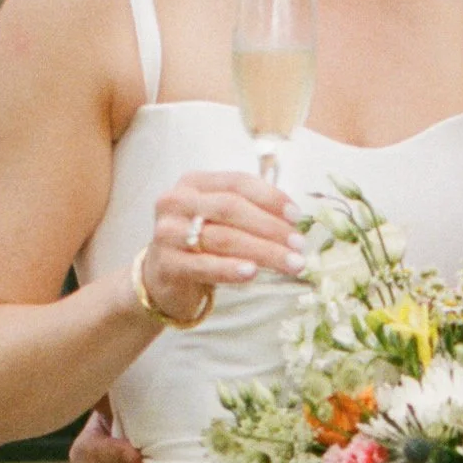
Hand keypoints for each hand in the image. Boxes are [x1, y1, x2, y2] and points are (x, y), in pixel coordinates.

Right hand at [143, 168, 302, 320]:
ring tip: (291, 264)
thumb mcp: (222, 221)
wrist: (163, 279)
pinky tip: (252, 273)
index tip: (297, 216)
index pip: (237, 182)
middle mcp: (176, 201)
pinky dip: (230, 269)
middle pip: (231, 209)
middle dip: (271, 227)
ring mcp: (167, 232)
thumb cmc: (201, 245)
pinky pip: (203, 265)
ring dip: (262, 251)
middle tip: (299, 245)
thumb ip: (251, 212)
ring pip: (222, 238)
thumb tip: (294, 220)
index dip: (270, 197)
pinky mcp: (166, 263)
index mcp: (194, 183)